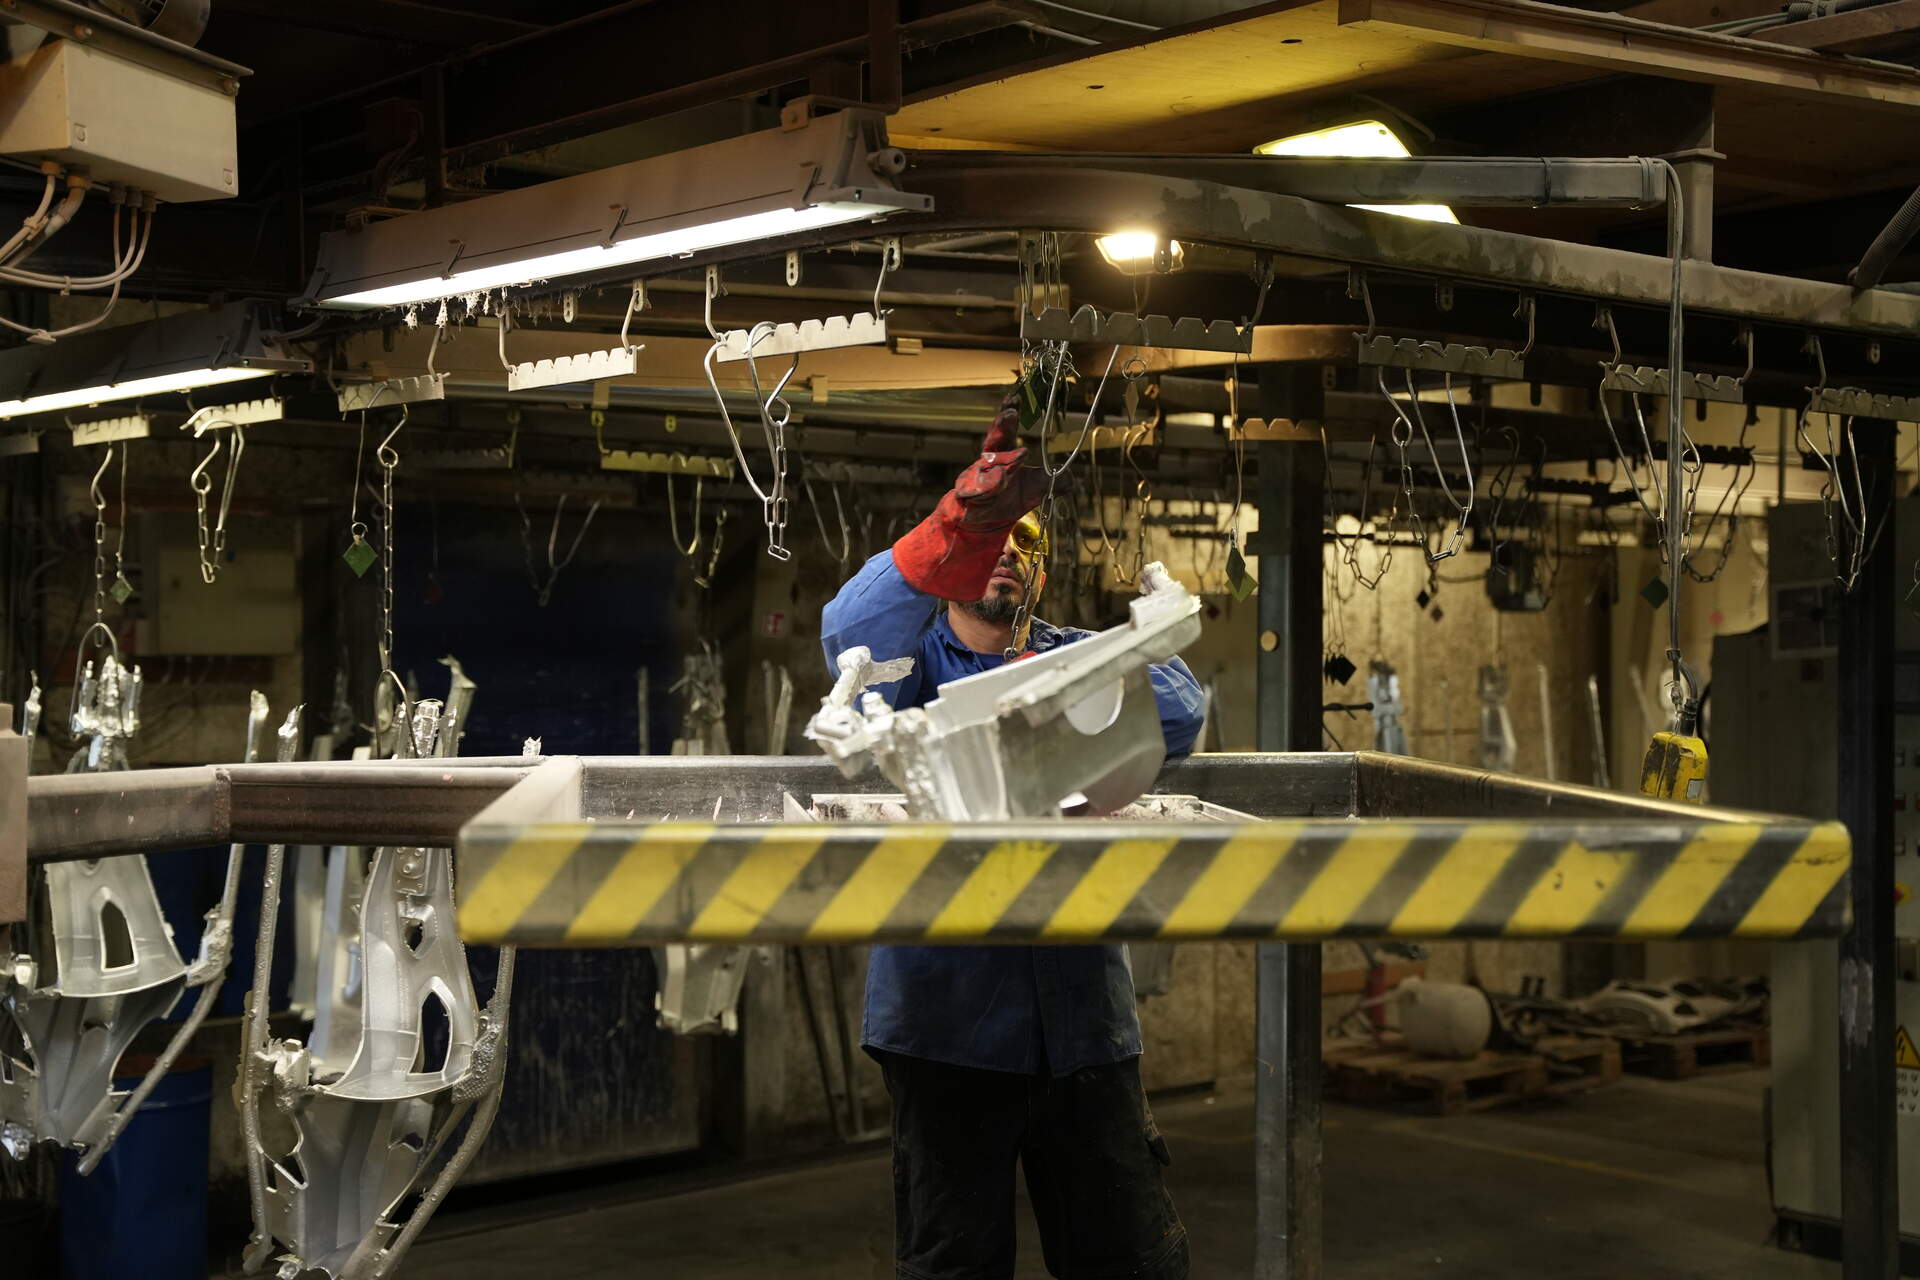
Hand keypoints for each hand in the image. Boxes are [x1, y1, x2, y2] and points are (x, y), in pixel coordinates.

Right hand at [952, 395, 1048, 528]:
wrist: (984, 524)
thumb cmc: (1008, 498)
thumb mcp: (1036, 490)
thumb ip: (1055, 482)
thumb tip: (1071, 476)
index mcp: (1003, 455)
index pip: (1006, 431)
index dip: (1009, 414)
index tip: (1015, 399)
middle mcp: (987, 463)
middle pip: (993, 441)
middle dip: (1001, 427)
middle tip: (1010, 414)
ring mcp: (976, 478)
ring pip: (987, 466)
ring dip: (1003, 459)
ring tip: (1021, 455)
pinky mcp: (968, 497)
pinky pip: (976, 489)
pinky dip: (988, 484)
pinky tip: (1000, 478)